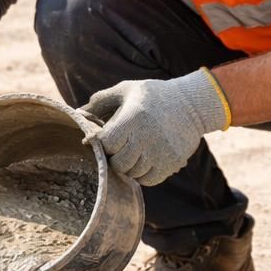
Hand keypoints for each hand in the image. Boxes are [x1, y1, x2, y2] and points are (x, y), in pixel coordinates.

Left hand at [80, 69, 229, 185]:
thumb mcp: (127, 90)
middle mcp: (146, 138)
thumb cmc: (153, 96)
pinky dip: (143, 174)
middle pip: (118, 164)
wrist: (192, 104)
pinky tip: (145, 160)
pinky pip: (148, 180)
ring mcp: (160, 153)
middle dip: (115, 158)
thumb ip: (101, 100)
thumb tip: (78, 113)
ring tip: (134, 152)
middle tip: (120, 148)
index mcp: (132, 119)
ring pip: (132, 174)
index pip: (106, 144)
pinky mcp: (171, 163)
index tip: (105, 139)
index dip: (102, 144)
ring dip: (129, 166)